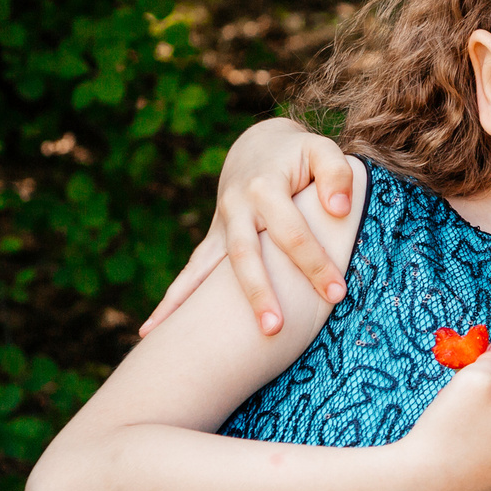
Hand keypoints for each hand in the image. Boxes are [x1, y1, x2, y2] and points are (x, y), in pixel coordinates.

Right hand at [140, 119, 356, 336]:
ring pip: (207, 268)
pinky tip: (151, 332)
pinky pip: (191, 273)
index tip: (337, 293)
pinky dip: (171, 302)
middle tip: (274, 328)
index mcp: (265, 187)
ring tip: (188, 344)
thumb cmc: (300, 155)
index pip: (291, 232)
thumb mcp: (322, 151)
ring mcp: (221, 225)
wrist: (260, 147)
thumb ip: (337, 174)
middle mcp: (237, 207)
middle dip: (258, 292)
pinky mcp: (214, 240)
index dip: (314, 263)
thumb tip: (339, 210)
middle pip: (244, 254)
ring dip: (199, 305)